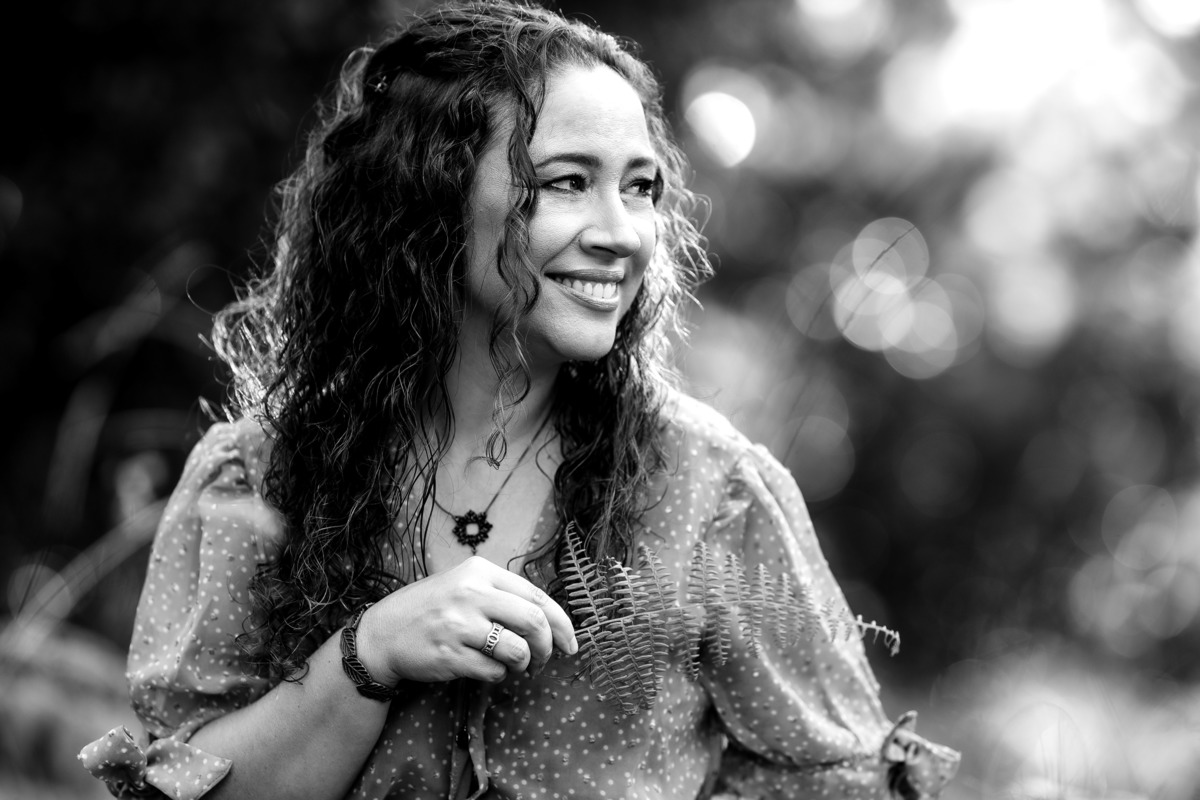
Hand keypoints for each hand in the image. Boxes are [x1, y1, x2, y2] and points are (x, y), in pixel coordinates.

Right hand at [353, 556, 577, 684]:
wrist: (383, 632)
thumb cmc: (431, 609)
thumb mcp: (464, 585)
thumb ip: (502, 595)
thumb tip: (550, 620)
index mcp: (479, 571)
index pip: (536, 596)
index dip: (562, 623)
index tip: (571, 642)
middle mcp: (471, 594)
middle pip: (534, 621)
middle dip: (548, 646)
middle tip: (546, 659)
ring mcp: (459, 625)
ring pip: (517, 650)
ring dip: (524, 664)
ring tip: (514, 665)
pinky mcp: (450, 655)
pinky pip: (494, 671)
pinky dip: (499, 675)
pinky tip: (487, 669)